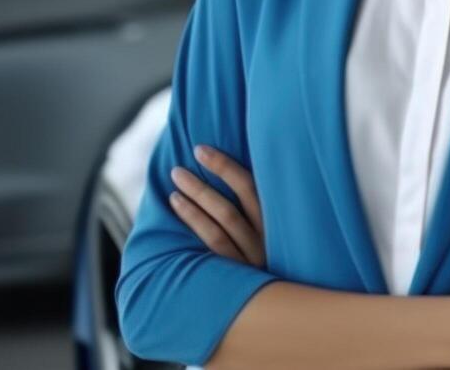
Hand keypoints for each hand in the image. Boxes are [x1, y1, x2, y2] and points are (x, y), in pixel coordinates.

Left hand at [167, 144, 265, 266]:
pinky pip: (212, 254)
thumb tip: (233, 157)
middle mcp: (266, 242)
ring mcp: (251, 263)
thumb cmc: (266, 245)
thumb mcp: (271, 221)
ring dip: (193, 211)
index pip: (249, 187)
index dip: (224, 166)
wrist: (276, 300)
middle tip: (176, 171)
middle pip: (229, 211)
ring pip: (218, 233)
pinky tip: (178, 224)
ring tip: (173, 194)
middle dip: (200, 189)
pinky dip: (196, 235)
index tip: (199, 150)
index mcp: (276, 220)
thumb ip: (256, 197)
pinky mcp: (238, 278)